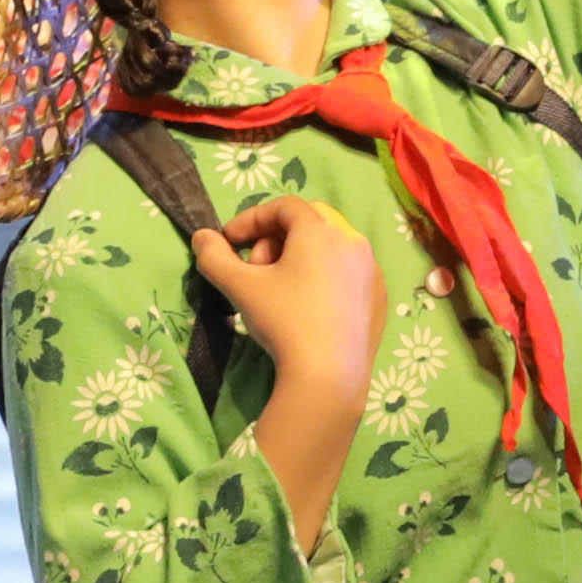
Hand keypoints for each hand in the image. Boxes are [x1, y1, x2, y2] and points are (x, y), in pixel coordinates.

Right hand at [190, 197, 385, 400]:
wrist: (329, 376)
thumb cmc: (284, 322)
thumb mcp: (240, 288)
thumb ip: (214, 257)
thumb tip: (202, 237)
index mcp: (321, 230)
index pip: (283, 206)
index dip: (252, 218)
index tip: (231, 242)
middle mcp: (353, 241)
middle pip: (310, 222)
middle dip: (277, 237)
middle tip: (257, 267)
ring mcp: (371, 270)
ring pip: (331, 247)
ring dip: (301, 257)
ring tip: (281, 289)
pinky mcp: (379, 297)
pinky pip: (348, 273)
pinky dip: (325, 278)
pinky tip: (310, 308)